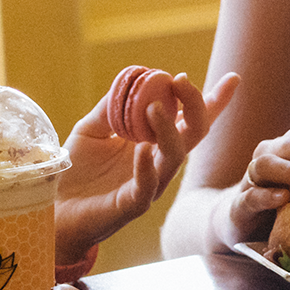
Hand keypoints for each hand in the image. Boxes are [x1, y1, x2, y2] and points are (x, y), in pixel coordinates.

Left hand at [56, 71, 237, 264]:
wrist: (56, 209)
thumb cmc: (76, 171)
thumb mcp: (92, 129)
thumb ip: (110, 108)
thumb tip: (130, 81)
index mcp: (154, 143)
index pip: (189, 120)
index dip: (214, 101)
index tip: (233, 79)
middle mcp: (159, 163)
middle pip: (193, 133)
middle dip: (195, 104)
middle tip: (180, 80)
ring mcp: (150, 185)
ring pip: (175, 157)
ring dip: (168, 129)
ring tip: (153, 108)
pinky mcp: (132, 205)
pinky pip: (146, 186)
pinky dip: (146, 166)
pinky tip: (141, 149)